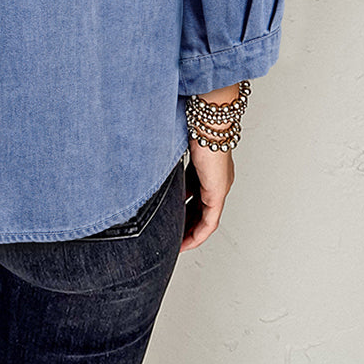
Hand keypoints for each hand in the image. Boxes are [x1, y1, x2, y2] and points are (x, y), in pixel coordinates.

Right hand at [179, 82, 237, 252]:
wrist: (208, 119)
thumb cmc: (193, 122)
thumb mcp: (174, 145)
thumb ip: (166, 156)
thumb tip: (144, 156)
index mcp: (207, 167)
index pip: (195, 192)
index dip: (184, 206)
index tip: (172, 215)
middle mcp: (216, 179)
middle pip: (201, 208)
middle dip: (187, 223)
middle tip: (174, 236)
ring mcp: (218, 187)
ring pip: (206, 218)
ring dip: (192, 232)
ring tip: (180, 244)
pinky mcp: (217, 193)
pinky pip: (210, 222)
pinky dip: (199, 233)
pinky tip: (188, 241)